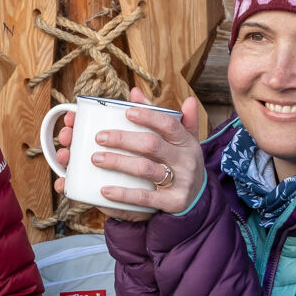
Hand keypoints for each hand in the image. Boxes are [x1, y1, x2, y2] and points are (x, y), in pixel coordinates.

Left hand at [53, 88, 206, 221]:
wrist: (198, 198)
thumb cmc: (180, 162)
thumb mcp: (178, 139)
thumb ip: (157, 115)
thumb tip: (135, 91)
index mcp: (186, 141)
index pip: (168, 124)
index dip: (148, 116)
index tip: (127, 111)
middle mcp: (185, 160)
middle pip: (152, 145)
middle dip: (123, 139)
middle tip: (100, 136)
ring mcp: (180, 182)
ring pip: (145, 169)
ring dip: (118, 163)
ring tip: (96, 158)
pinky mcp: (172, 203)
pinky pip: (145, 197)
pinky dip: (123, 193)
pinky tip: (104, 189)